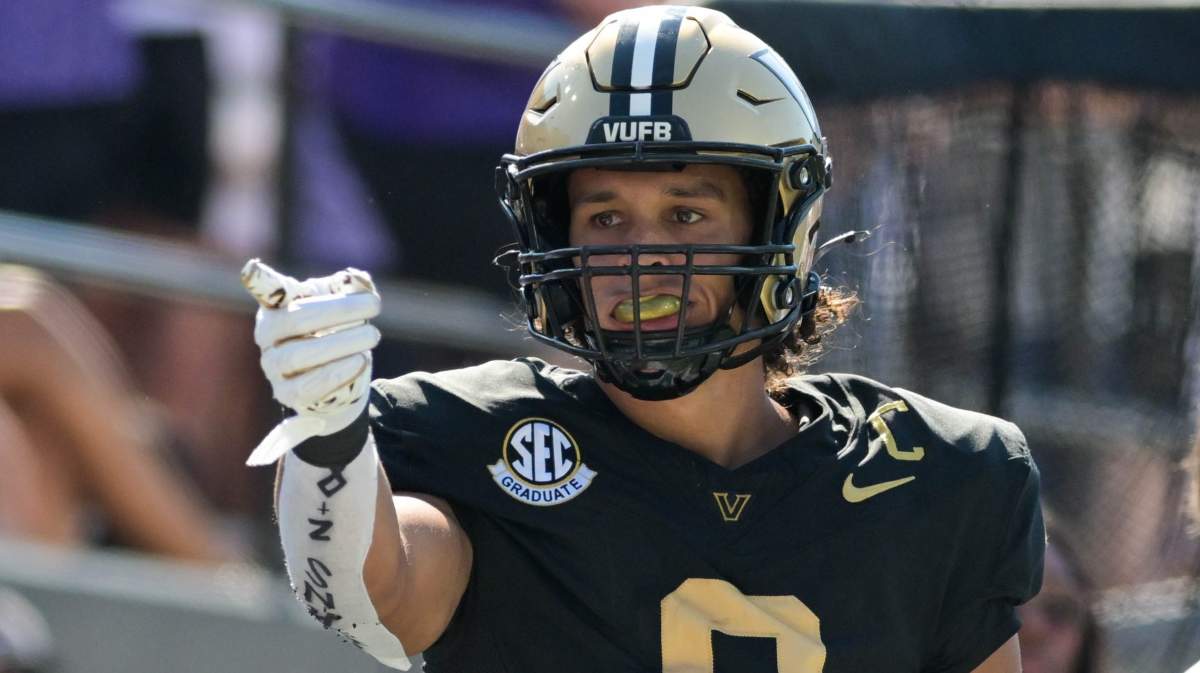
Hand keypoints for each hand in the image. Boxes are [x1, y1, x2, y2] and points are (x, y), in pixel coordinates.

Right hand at [241, 259, 381, 464]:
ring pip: (300, 354)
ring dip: (342, 343)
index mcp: (277, 306)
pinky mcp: (287, 393)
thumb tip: (360, 281)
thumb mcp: (346, 308)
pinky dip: (337, 373)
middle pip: (297, 319)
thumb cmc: (338, 334)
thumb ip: (352, 290)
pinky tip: (360, 360)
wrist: (340, 384)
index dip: (258, 278)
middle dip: (340, 310)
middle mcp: (267, 335)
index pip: (264, 289)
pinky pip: (309, 385)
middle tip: (375, 305)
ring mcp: (273, 366)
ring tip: (373, 335)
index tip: (253, 267)